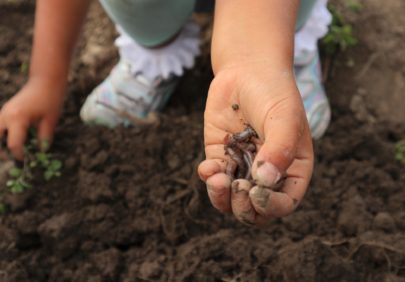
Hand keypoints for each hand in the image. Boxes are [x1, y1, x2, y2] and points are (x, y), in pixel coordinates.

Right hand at [0, 78, 64, 159]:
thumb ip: (44, 138)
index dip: (19, 155)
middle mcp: (6, 115)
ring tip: (10, 151)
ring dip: (0, 142)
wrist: (46, 81)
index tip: (25, 160)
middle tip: (10, 158)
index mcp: (18, 119)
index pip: (13, 144)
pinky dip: (2, 134)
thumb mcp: (50, 121)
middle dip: (1, 151)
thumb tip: (41, 152)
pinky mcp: (6, 110)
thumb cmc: (51, 100)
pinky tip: (12, 139)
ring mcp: (4, 112)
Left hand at [198, 63, 313, 224]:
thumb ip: (278, 149)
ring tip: (217, 179)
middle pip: (255, 210)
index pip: (285, 203)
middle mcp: (267, 173)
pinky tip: (208, 166)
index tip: (256, 192)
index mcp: (291, 168)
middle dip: (244, 207)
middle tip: (237, 187)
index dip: (271, 207)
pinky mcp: (221, 156)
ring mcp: (242, 166)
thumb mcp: (283, 117)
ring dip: (222, 198)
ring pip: (231, 201)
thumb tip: (264, 182)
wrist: (246, 71)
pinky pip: (214, 179)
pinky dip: (209, 179)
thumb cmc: (273, 92)